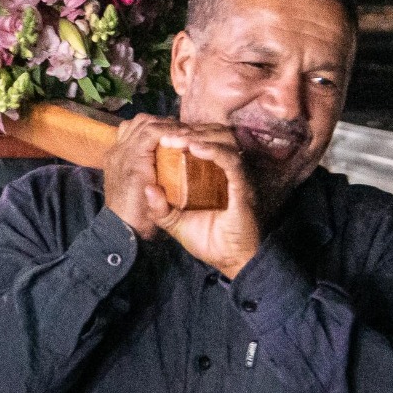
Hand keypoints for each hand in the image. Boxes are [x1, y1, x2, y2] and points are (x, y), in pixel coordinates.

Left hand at [101, 117, 262, 277]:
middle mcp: (226, 169)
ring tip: (177, 140)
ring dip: (199, 136)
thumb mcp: (173, 222)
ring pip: (224, 140)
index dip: (182, 132)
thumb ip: (159, 207)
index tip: (161, 135)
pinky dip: (214, 151)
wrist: (228, 262)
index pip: (201, 140)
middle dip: (188, 130)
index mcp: (211, 172)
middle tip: (166, 135)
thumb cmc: (204, 240)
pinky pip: (231, 162)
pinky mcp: (243, 187)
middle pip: (214, 133)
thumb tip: (148, 188)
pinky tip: (195, 148)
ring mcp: (237, 176)